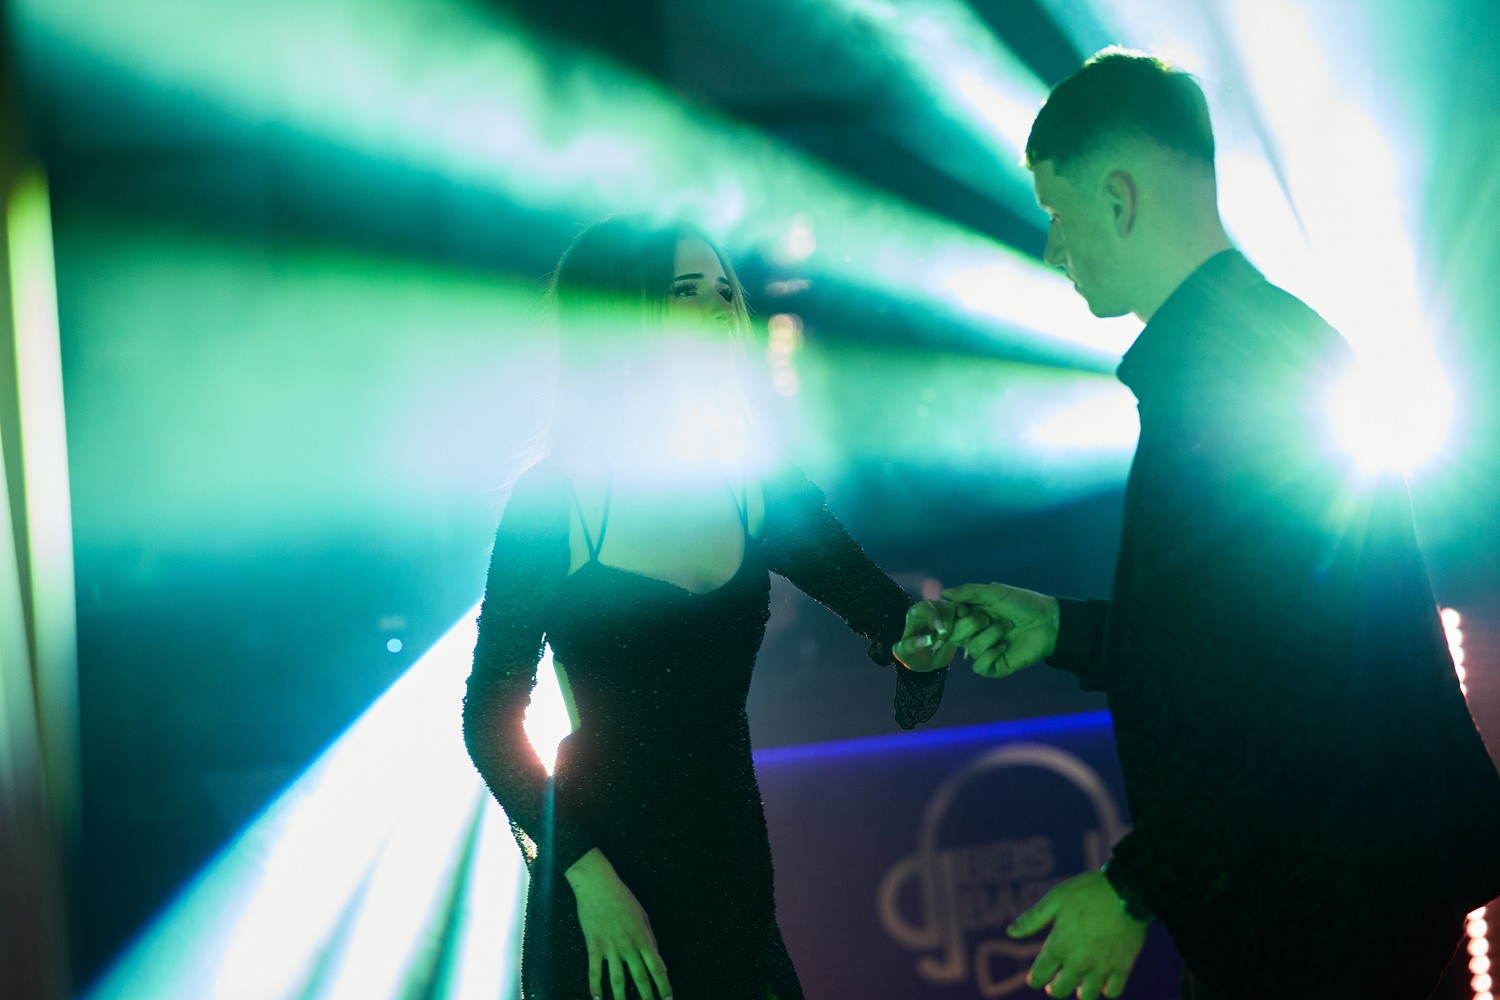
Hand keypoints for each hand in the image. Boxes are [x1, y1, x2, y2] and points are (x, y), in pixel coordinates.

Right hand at [565, 849, 673, 999]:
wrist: (598, 885)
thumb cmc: (622, 898)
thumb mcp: (643, 916)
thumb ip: (651, 940)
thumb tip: (661, 963)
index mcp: (642, 937)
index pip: (657, 966)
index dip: (664, 985)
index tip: (668, 998)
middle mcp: (628, 945)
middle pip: (640, 976)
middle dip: (647, 996)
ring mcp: (610, 946)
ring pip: (617, 978)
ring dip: (621, 997)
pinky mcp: (593, 945)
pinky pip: (594, 970)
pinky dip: (595, 986)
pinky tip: (597, 999)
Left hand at [893, 600, 965, 671]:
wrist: (926, 660)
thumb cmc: (911, 655)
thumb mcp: (903, 653)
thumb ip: (911, 645)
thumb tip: (929, 640)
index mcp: (917, 612)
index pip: (926, 607)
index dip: (934, 617)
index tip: (941, 631)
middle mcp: (935, 608)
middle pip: (948, 607)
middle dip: (949, 626)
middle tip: (943, 642)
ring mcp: (950, 613)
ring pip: (963, 612)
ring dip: (963, 628)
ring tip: (955, 643)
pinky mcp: (962, 620)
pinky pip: (972, 620)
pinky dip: (971, 631)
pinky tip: (965, 643)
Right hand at [941, 583, 1058, 677]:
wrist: (1048, 620)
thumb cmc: (1023, 603)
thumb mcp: (994, 592)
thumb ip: (968, 592)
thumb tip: (944, 593)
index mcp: (971, 616)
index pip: (948, 622)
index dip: (951, 617)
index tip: (963, 609)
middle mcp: (974, 634)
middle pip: (954, 636)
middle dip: (972, 624)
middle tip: (989, 617)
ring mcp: (985, 651)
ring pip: (971, 648)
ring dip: (991, 635)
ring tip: (1008, 627)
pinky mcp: (996, 666)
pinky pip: (980, 666)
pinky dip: (991, 654)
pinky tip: (1005, 645)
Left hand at [1006, 872, 1147, 999]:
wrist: (1126, 890)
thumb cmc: (1087, 891)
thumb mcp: (1054, 899)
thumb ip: (1032, 919)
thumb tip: (1010, 932)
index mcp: (1059, 945)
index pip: (1039, 975)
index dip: (1034, 979)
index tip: (1035, 979)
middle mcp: (1078, 961)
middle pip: (1061, 990)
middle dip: (1055, 989)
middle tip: (1054, 985)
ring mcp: (1102, 966)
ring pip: (1087, 996)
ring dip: (1080, 992)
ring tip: (1079, 986)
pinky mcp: (1123, 966)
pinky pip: (1113, 991)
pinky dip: (1106, 990)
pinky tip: (1103, 982)